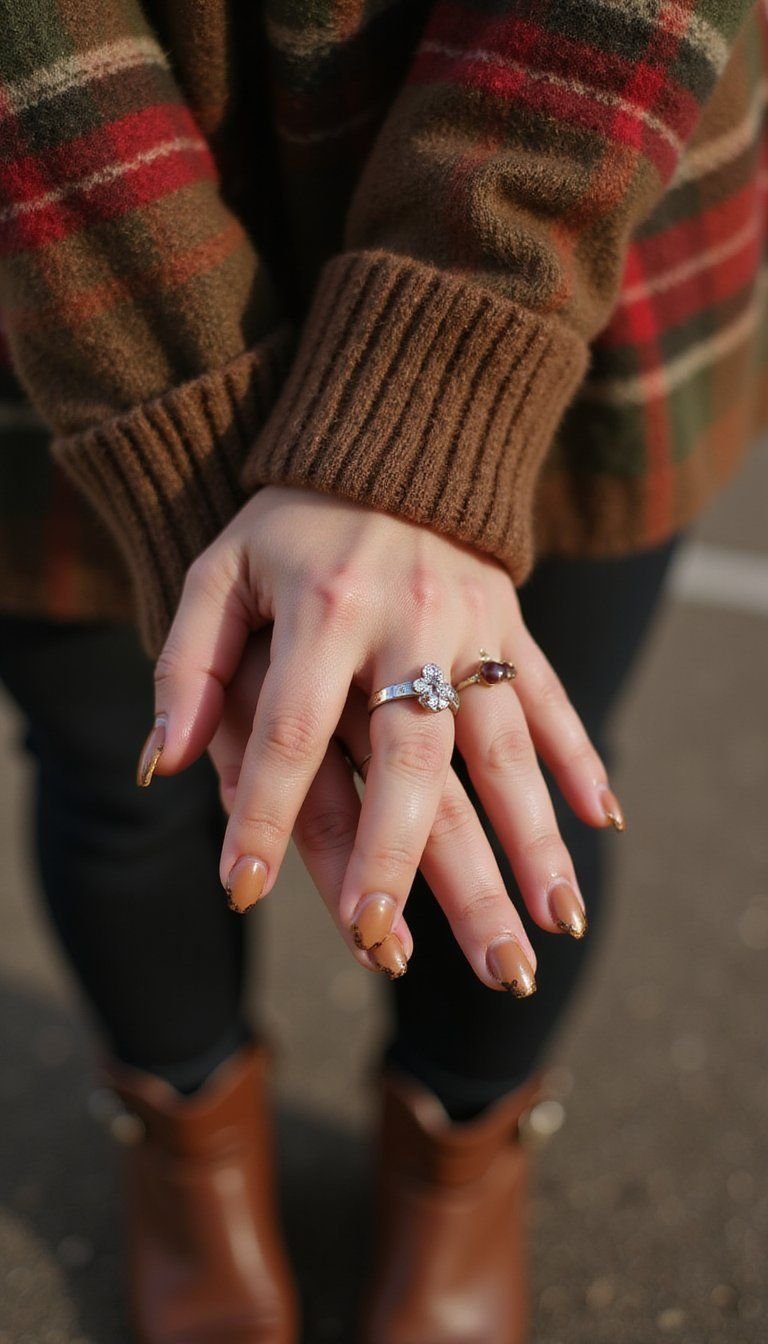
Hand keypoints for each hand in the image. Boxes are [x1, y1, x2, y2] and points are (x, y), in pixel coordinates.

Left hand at [146, 486, 622, 990]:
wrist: (393, 435)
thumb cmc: (288, 523)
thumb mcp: (219, 573)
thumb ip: (188, 665)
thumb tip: (161, 764)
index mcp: (324, 609)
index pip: (288, 732)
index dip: (261, 814)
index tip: (242, 892)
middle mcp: (408, 625)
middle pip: (411, 763)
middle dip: (404, 865)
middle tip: (395, 952)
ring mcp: (473, 628)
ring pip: (501, 750)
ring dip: (526, 843)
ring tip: (544, 928)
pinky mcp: (514, 627)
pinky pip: (551, 699)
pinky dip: (580, 759)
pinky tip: (602, 827)